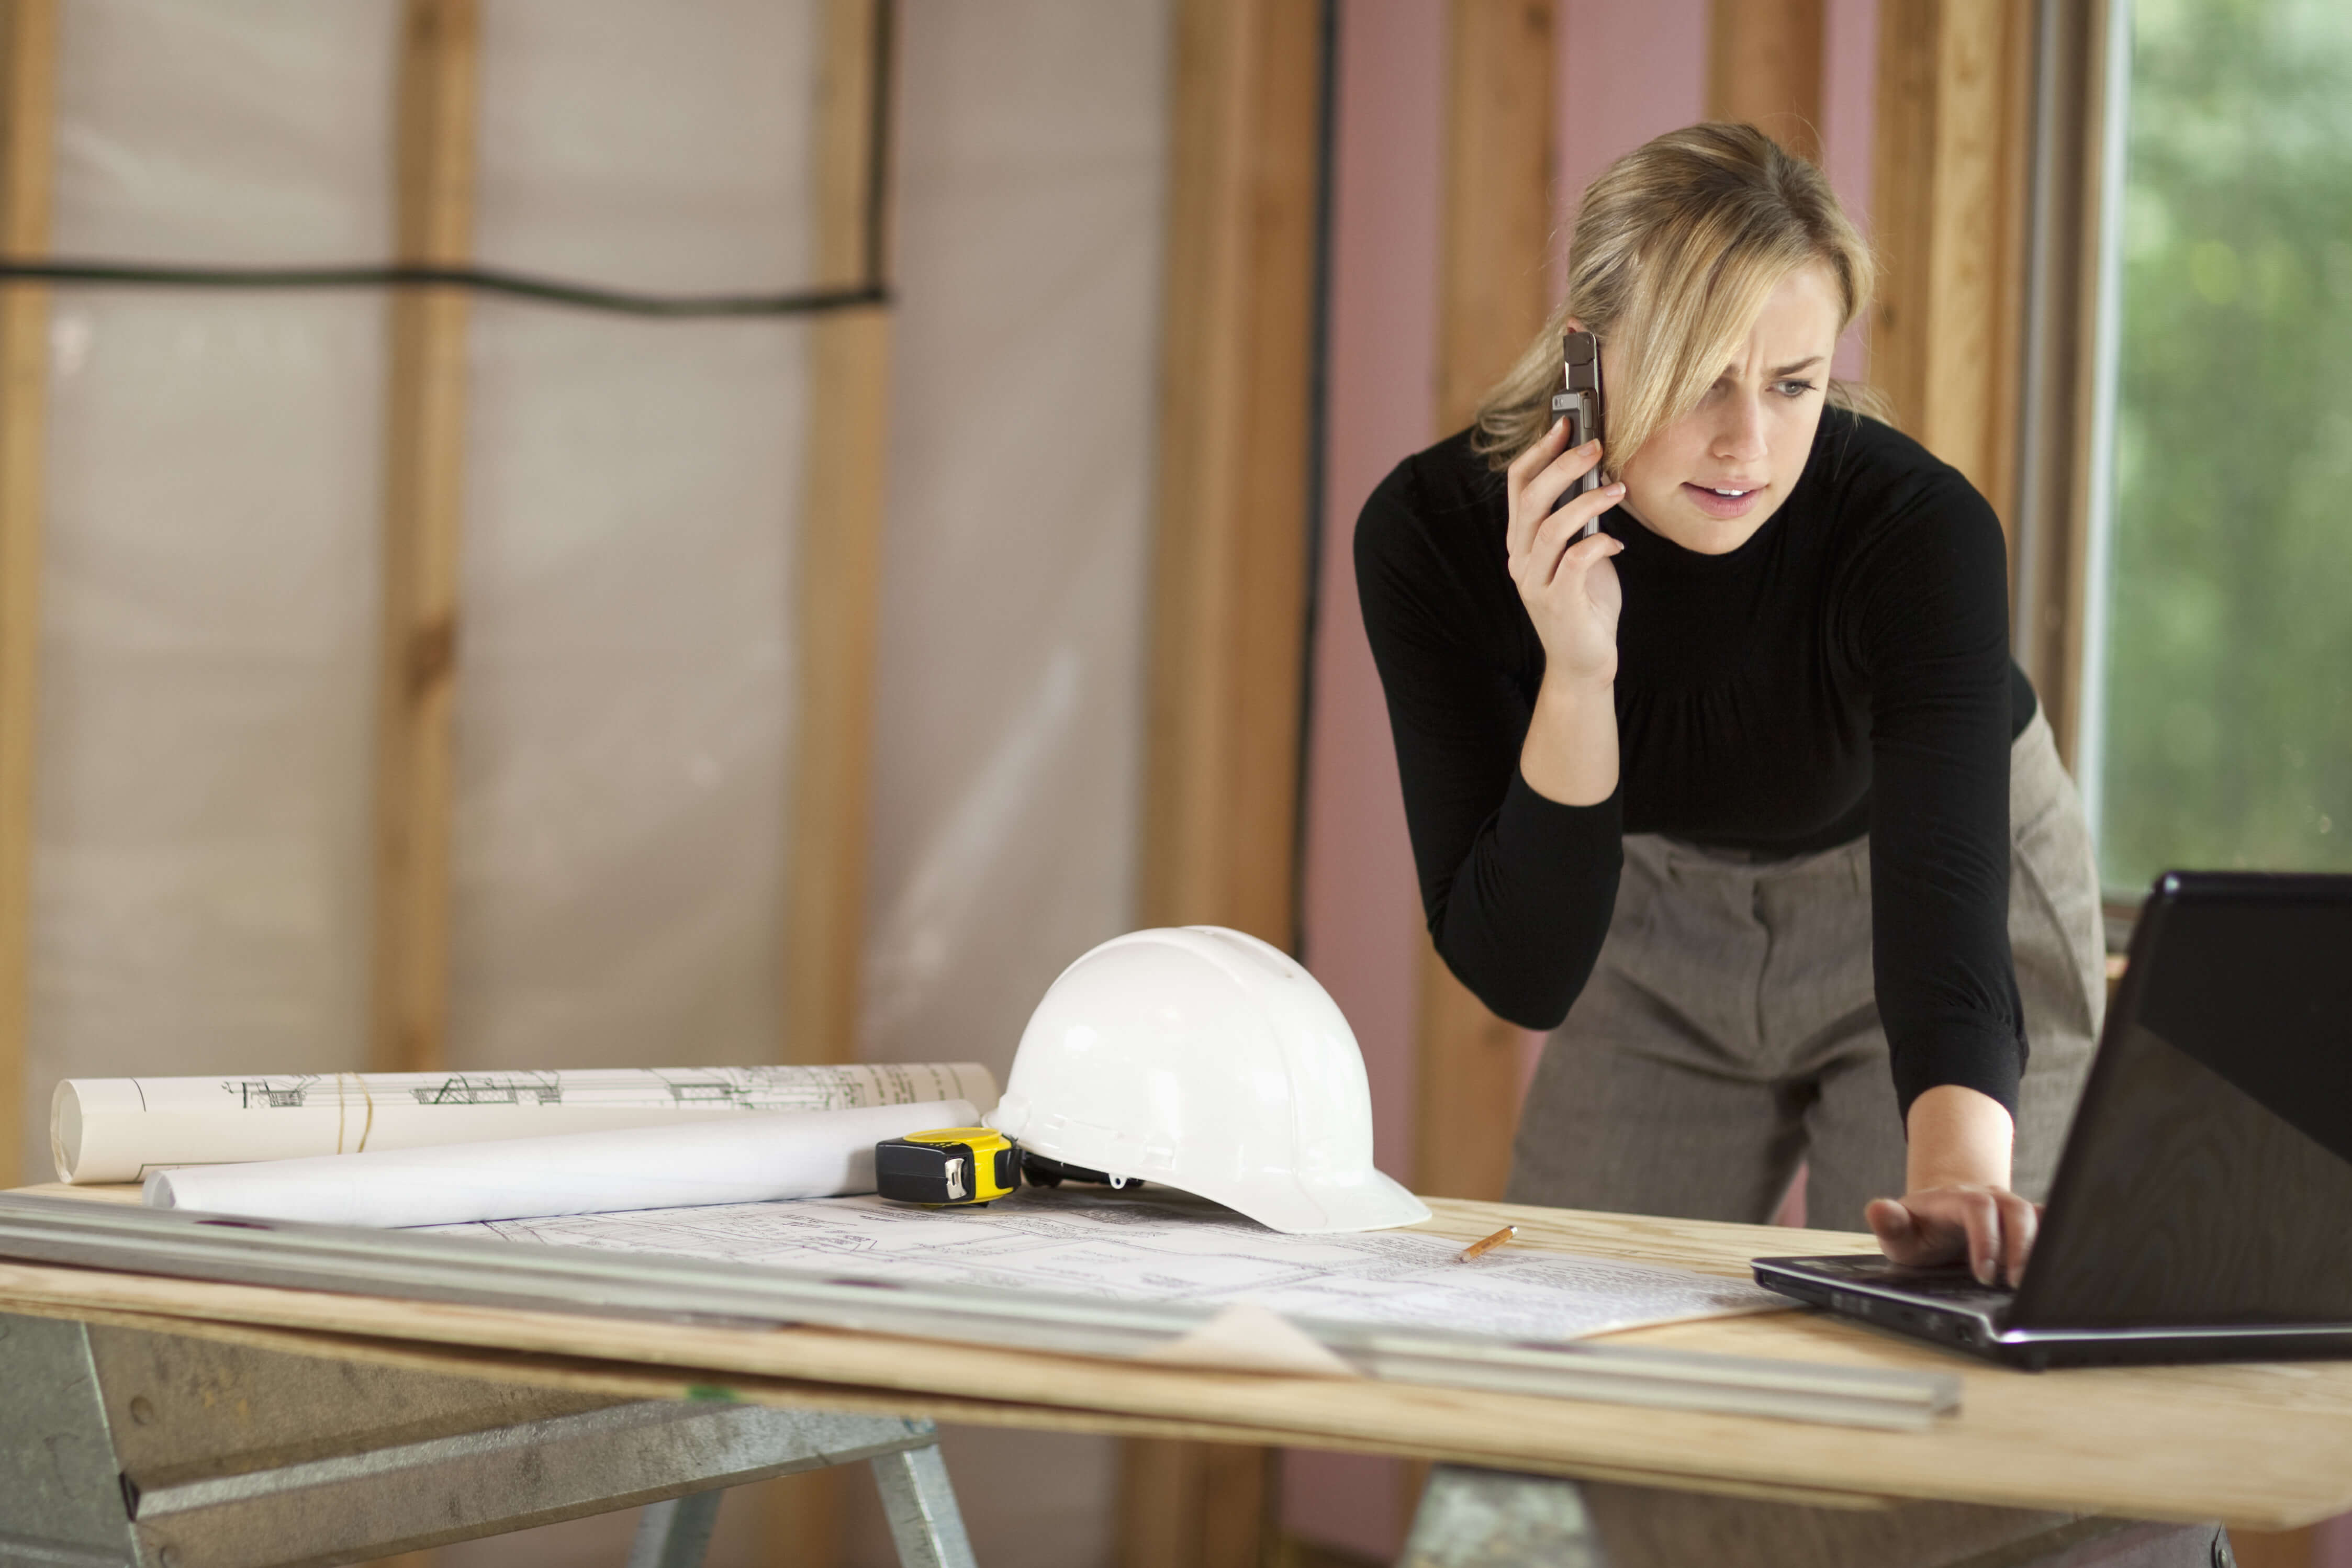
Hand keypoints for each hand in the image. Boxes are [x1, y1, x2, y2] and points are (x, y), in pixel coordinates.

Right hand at [1505, 419, 1625, 688]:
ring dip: (1587, 501)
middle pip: (1530, 498)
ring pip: (1551, 527)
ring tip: (1616, 488)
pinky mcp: (1557, 602)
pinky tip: (1618, 543)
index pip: (1518, 485)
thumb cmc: (1587, 602)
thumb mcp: (1580, 552)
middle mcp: (1520, 558)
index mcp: (1522, 541)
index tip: (1565, 424)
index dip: (1538, 451)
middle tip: (1596, 445)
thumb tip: (1599, 477)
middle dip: (1563, 465)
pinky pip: (1575, 560)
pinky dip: (1599, 544)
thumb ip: (1580, 522)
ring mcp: (1534, 582)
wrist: (1584, 661)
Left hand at [1866, 1187, 2041, 1286]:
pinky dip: (2055, 1244)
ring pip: (2039, 1215)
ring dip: (2041, 1247)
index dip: (1986, 1239)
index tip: (1984, 1274)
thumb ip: (1888, 1223)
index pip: (1978, 1208)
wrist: (1939, 1218)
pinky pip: (2050, 1225)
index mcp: (1955, 1199)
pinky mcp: (2027, 1221)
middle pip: (2016, 1209)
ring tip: (2034, 1282)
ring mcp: (2010, 1207)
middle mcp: (1988, 1198)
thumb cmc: (1918, 1229)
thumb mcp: (1898, 1232)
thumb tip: (1877, 1209)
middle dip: (2021, 1246)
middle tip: (2015, 1283)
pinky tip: (2053, 1272)